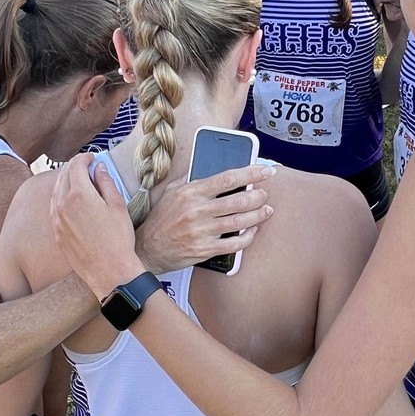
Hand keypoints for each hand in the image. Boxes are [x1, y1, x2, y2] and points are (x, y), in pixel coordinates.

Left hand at [51, 154, 145, 301]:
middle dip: (74, 168)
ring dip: (67, 182)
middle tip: (87, 168)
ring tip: (81, 183)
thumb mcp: (118, 206)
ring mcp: (56, 220)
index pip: (75, 165)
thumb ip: (106, 182)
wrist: (109, 271)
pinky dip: (62, 198)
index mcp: (79, 194)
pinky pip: (54, 208)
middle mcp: (62, 205)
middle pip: (63, 176)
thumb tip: (98, 168)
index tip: (92, 157)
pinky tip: (74, 202)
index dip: (84, 157)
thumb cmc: (118, 239)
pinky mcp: (56, 233)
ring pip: (56, 191)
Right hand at [136, 164, 275, 273]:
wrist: (148, 248)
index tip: (265, 171)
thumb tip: (212, 165)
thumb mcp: (172, 191)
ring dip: (258, 215)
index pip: (227, 178)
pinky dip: (249, 236)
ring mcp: (202, 231)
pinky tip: (253, 230)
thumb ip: (192, 178)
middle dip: (258, 196)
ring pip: (240, 221)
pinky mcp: (205, 249)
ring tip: (267, 210)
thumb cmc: (162, 218)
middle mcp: (197, 210)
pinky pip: (235, 244)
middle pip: (238, 200)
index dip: (250, 174)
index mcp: (191, 192)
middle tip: (265, 194)